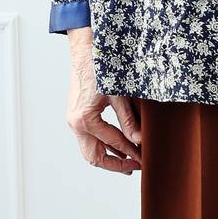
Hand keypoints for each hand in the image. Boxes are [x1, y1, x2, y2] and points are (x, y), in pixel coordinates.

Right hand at [65, 28, 141, 173]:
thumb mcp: (119, 95)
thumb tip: (139, 140)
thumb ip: (128, 119)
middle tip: (135, 167)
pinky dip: (102, 146)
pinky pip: (88, 139)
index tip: (144, 158)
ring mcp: (73, 121)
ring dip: (108, 157)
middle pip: (94, 157)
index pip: (113, 143)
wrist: (85, 51)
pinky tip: (117, 147)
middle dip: (115, 165)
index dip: (131, 153)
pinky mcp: (75, 116)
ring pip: (89, 150)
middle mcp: (75, 124)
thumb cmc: (101, 68)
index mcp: (86, 119)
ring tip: (128, 163)